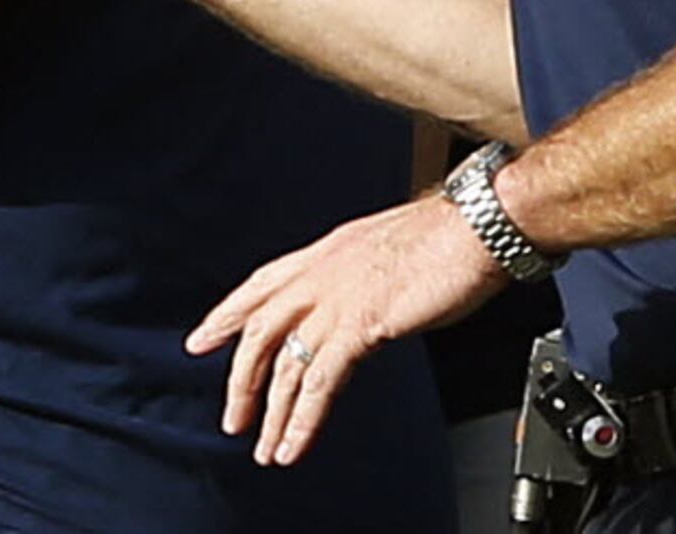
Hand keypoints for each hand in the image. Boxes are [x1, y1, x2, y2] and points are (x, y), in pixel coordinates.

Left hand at [184, 193, 505, 466]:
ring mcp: (335, 300)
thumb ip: (357, 279)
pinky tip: (294, 444)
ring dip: (271, 413)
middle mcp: (317, 275)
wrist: (473, 226)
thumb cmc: (443, 237)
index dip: (227, 315)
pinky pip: (320, 382)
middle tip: (231, 418)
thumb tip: (357, 304)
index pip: (258, 287)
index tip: (202, 339)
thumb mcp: (381, 254)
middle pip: (259, 332)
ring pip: (283, 364)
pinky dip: (303, 419)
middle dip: (240, 380)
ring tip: (262, 448)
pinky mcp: (359, 325)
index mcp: (321, 255)